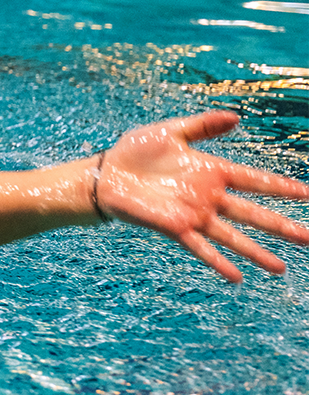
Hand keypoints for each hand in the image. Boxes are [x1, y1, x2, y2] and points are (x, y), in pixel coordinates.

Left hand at [98, 111, 308, 282]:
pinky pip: (201, 248)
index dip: (282, 187)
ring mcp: (194, 214)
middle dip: (281, 225)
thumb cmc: (135, 152)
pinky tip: (237, 277)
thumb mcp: (170, 131)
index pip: (255, 180)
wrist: (105, 174)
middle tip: (308, 238)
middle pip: (252, 212)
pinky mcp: (175, 228)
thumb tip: (237, 117)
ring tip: (281, 269)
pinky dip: (218, 262)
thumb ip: (203, 126)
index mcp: (212, 171)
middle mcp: (209, 196)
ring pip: (233, 236)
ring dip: (257, 252)